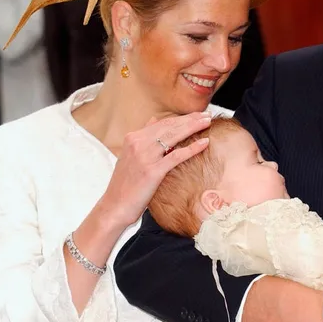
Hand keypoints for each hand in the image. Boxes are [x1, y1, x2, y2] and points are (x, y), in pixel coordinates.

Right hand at [96, 112, 211, 227]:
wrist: (114, 207)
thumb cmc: (126, 184)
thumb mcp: (130, 156)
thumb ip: (143, 137)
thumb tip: (154, 119)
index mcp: (133, 138)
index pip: (163, 122)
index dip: (182, 118)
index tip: (197, 115)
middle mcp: (138, 143)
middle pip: (170, 126)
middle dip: (191, 119)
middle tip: (208, 114)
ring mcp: (145, 156)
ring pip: (174, 136)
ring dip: (194, 127)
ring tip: (208, 122)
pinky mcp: (152, 171)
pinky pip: (176, 156)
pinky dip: (192, 148)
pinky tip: (205, 142)